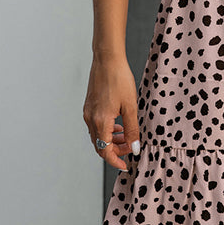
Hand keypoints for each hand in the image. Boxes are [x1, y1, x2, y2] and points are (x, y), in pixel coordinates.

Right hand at [83, 57, 139, 171]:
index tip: (126, 165)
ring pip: (98, 135)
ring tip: (127, 136)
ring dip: (112, 140)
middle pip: (100, 145)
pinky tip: (119, 124)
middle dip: (115, 150)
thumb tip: (135, 148)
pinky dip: (107, 130)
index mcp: (100, 121)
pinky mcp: (89, 106)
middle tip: (131, 148)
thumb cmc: (119, 79)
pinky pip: (96, 125)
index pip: (105, 151)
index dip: (116, 160)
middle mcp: (90, 119)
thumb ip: (132, 129)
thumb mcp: (131, 106)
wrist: (107, 59)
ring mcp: (88, 112)